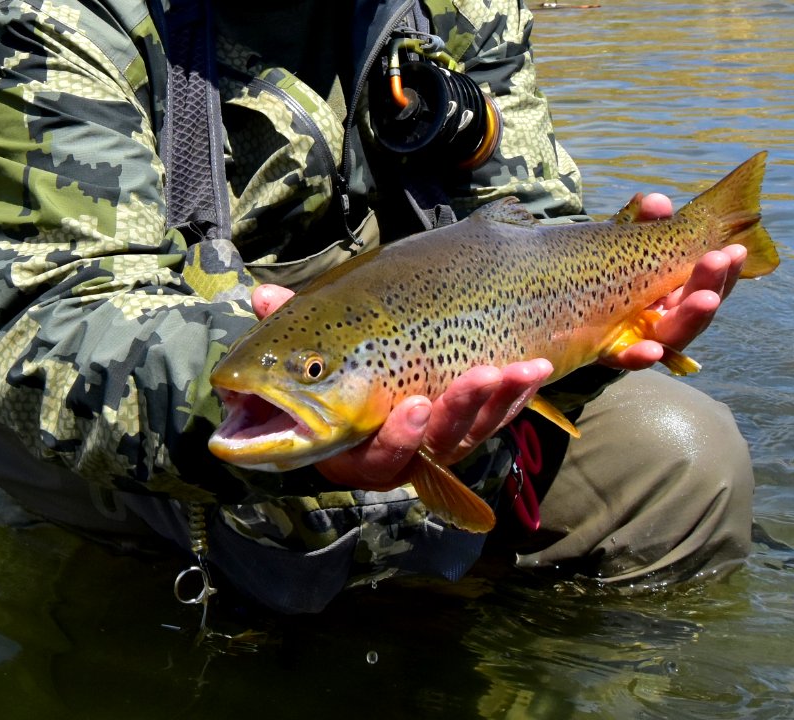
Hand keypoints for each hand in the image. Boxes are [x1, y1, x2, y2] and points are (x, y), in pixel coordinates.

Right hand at [250, 284, 551, 491]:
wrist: (364, 378)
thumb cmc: (328, 371)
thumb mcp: (308, 352)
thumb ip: (287, 328)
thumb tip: (261, 297)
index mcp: (356, 449)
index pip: (375, 458)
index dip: (396, 439)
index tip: (413, 405)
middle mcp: (401, 455)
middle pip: (432, 450)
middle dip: (455, 415)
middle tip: (476, 378)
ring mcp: (438, 441)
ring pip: (472, 432)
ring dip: (494, 399)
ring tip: (511, 366)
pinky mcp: (469, 425)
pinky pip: (499, 417)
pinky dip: (517, 393)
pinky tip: (533, 367)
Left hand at [601, 193, 747, 370]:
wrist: (564, 301)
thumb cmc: (605, 269)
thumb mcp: (625, 243)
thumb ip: (643, 225)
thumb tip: (656, 202)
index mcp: (676, 290)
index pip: (708, 281)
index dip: (724, 268)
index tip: (734, 249)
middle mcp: (666, 318)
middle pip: (695, 306)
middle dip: (711, 283)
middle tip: (719, 259)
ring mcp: (643, 339)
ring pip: (672, 334)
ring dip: (690, 317)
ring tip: (706, 299)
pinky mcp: (614, 354)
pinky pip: (628, 359)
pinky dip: (640, 356)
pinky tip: (651, 350)